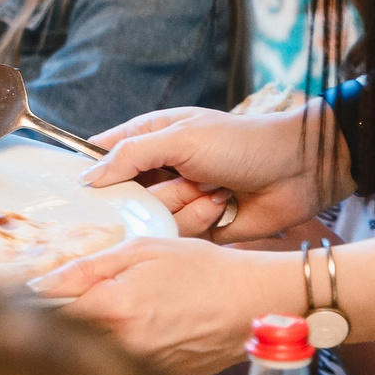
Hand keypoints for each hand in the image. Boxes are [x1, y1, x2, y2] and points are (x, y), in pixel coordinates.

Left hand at [34, 237, 302, 374]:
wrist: (258, 301)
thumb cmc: (202, 268)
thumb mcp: (142, 249)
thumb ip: (88, 267)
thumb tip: (40, 282)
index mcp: (116, 308)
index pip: (51, 314)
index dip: (33, 304)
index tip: (18, 295)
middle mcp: (128, 345)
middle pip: (72, 339)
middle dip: (57, 324)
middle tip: (51, 306)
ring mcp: (148, 366)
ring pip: (100, 356)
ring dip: (90, 340)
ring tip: (102, 315)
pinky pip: (130, 366)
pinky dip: (122, 351)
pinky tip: (135, 330)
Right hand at [81, 107, 339, 240]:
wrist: (297, 170)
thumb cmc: (240, 142)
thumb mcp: (179, 138)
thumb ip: (130, 155)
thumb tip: (88, 178)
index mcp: (149, 138)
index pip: (102, 156)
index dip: (89, 174)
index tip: (77, 193)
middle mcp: (160, 170)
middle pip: (124, 196)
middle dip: (144, 195)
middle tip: (175, 184)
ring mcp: (179, 199)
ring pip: (152, 217)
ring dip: (182, 205)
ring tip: (212, 190)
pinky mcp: (199, 227)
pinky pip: (180, 235)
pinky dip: (200, 221)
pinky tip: (222, 206)